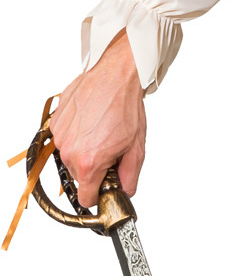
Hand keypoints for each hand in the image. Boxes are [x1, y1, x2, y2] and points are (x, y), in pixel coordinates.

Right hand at [50, 30, 146, 207]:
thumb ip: (129, 178)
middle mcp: (69, 152)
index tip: (106, 185)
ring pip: (71, 158)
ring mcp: (60, 136)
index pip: (85, 198)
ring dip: (84, 152)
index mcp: (89, 163)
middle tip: (110, 150)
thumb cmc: (126, 108)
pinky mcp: (56, 122)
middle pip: (79, 177)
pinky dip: (76, 136)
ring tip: (101, 133)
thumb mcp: (136, 149)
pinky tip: (90, 123)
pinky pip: (65, 140)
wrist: (116, 76)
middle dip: (94, 169)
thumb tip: (125, 192)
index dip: (98, 194)